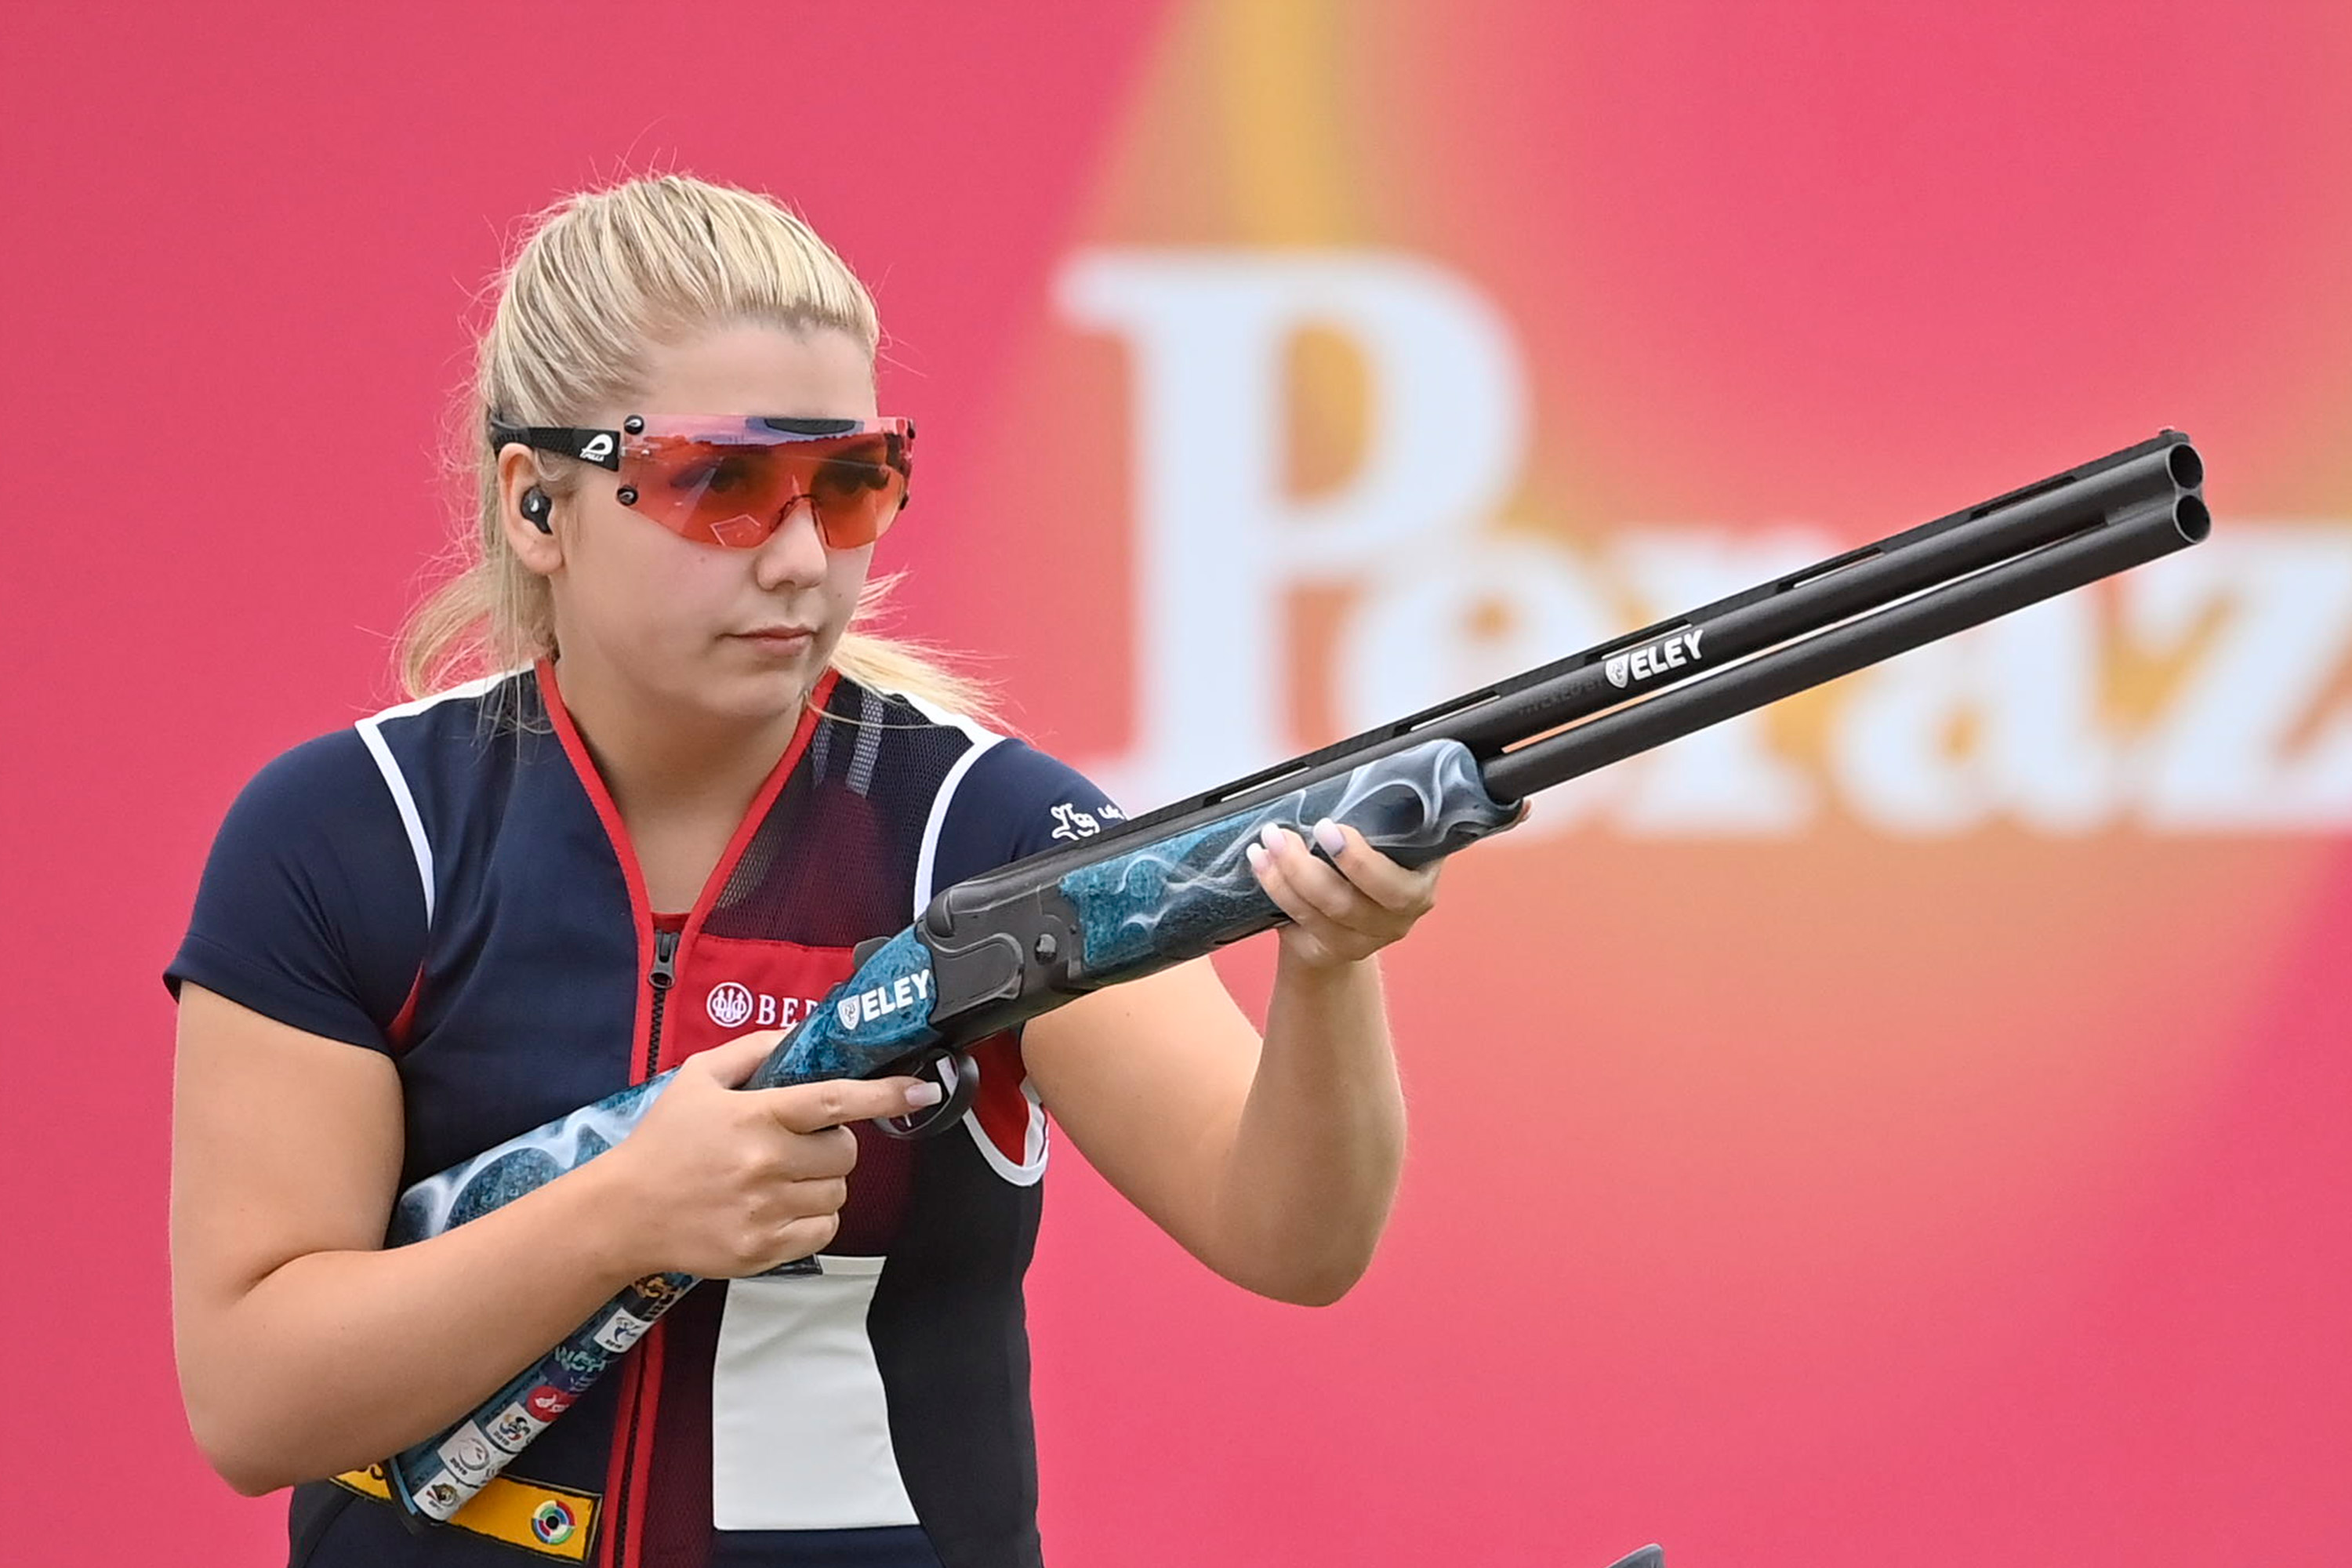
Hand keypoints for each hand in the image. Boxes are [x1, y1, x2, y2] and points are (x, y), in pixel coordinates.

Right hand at [601, 1029, 939, 1278]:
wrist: (624, 1211)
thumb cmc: (664, 1141)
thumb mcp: (699, 1077)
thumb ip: (754, 1051)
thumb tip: (802, 1037)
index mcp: (756, 1115)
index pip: (836, 1100)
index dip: (885, 1094)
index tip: (920, 1090)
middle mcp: (766, 1163)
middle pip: (846, 1152)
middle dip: (833, 1144)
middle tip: (798, 1144)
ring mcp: (766, 1210)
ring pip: (838, 1193)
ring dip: (822, 1182)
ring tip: (781, 1177)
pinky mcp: (764, 1249)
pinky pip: (824, 1231)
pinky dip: (813, 1218)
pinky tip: (780, 1206)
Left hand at [1244, 816, 1445, 970]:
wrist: (1348, 914)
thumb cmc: (1365, 863)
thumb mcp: (1382, 837)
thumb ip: (1375, 816)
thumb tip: (1338, 770)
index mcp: (1419, 884)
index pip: (1400, 883)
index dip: (1360, 861)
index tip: (1327, 828)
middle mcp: (1399, 919)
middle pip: (1352, 903)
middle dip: (1308, 868)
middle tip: (1281, 834)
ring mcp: (1366, 940)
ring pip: (1322, 913)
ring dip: (1285, 876)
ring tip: (1265, 844)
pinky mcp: (1332, 950)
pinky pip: (1301, 922)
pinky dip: (1277, 890)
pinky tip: (1261, 864)